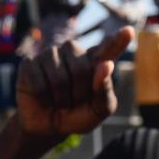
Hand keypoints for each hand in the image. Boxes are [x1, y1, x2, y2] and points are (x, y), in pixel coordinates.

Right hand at [15, 30, 132, 141]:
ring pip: (60, 77)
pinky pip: (39, 83)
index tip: (129, 32)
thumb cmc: (76, 116)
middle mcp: (73, 52)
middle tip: (73, 102)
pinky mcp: (29, 64)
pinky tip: (43, 98)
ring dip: (61, 98)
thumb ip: (106, 92)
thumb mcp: (97, 111)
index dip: (117, 41)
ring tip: (59, 100)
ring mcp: (50, 54)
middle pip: (82, 68)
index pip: (108, 48)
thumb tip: (106, 66)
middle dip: (79, 93)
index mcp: (95, 61)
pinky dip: (44, 98)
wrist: (47, 127)